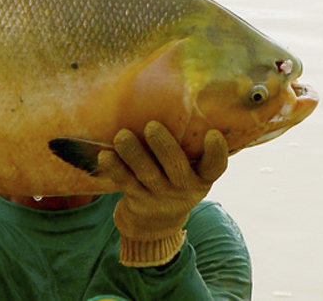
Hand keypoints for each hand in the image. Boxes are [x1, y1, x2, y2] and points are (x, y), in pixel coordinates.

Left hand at [98, 121, 227, 267]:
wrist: (154, 225)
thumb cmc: (173, 181)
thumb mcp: (189, 171)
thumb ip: (186, 146)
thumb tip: (172, 97)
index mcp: (202, 177)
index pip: (215, 166)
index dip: (216, 152)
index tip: (213, 134)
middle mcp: (184, 188)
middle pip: (176, 167)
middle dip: (164, 146)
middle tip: (151, 126)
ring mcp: (160, 197)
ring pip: (147, 174)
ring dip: (133, 153)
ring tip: (122, 136)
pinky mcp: (137, 201)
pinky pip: (125, 182)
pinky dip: (115, 168)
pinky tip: (105, 155)